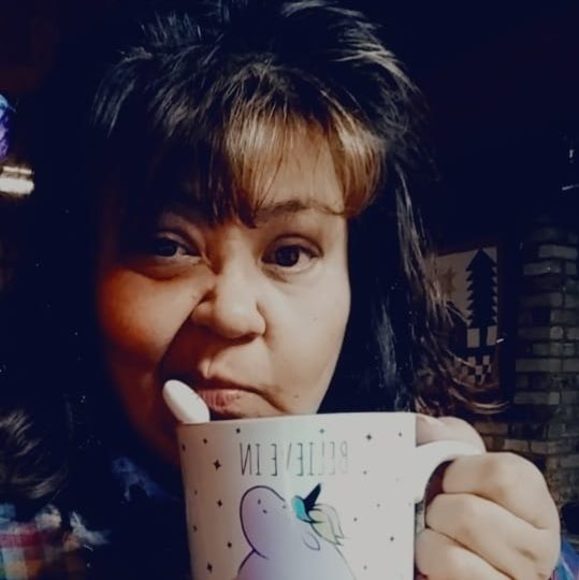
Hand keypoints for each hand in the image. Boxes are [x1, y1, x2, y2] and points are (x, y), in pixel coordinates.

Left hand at [415, 415, 560, 579]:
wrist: (454, 545)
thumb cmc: (459, 498)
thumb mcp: (456, 459)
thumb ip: (443, 436)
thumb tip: (424, 427)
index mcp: (532, 497)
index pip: (501, 475)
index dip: (459, 474)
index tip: (450, 481)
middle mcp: (537, 544)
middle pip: (470, 515)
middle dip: (439, 509)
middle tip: (440, 512)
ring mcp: (519, 578)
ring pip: (453, 551)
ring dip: (430, 538)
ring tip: (440, 535)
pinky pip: (450, 574)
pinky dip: (431, 562)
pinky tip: (439, 560)